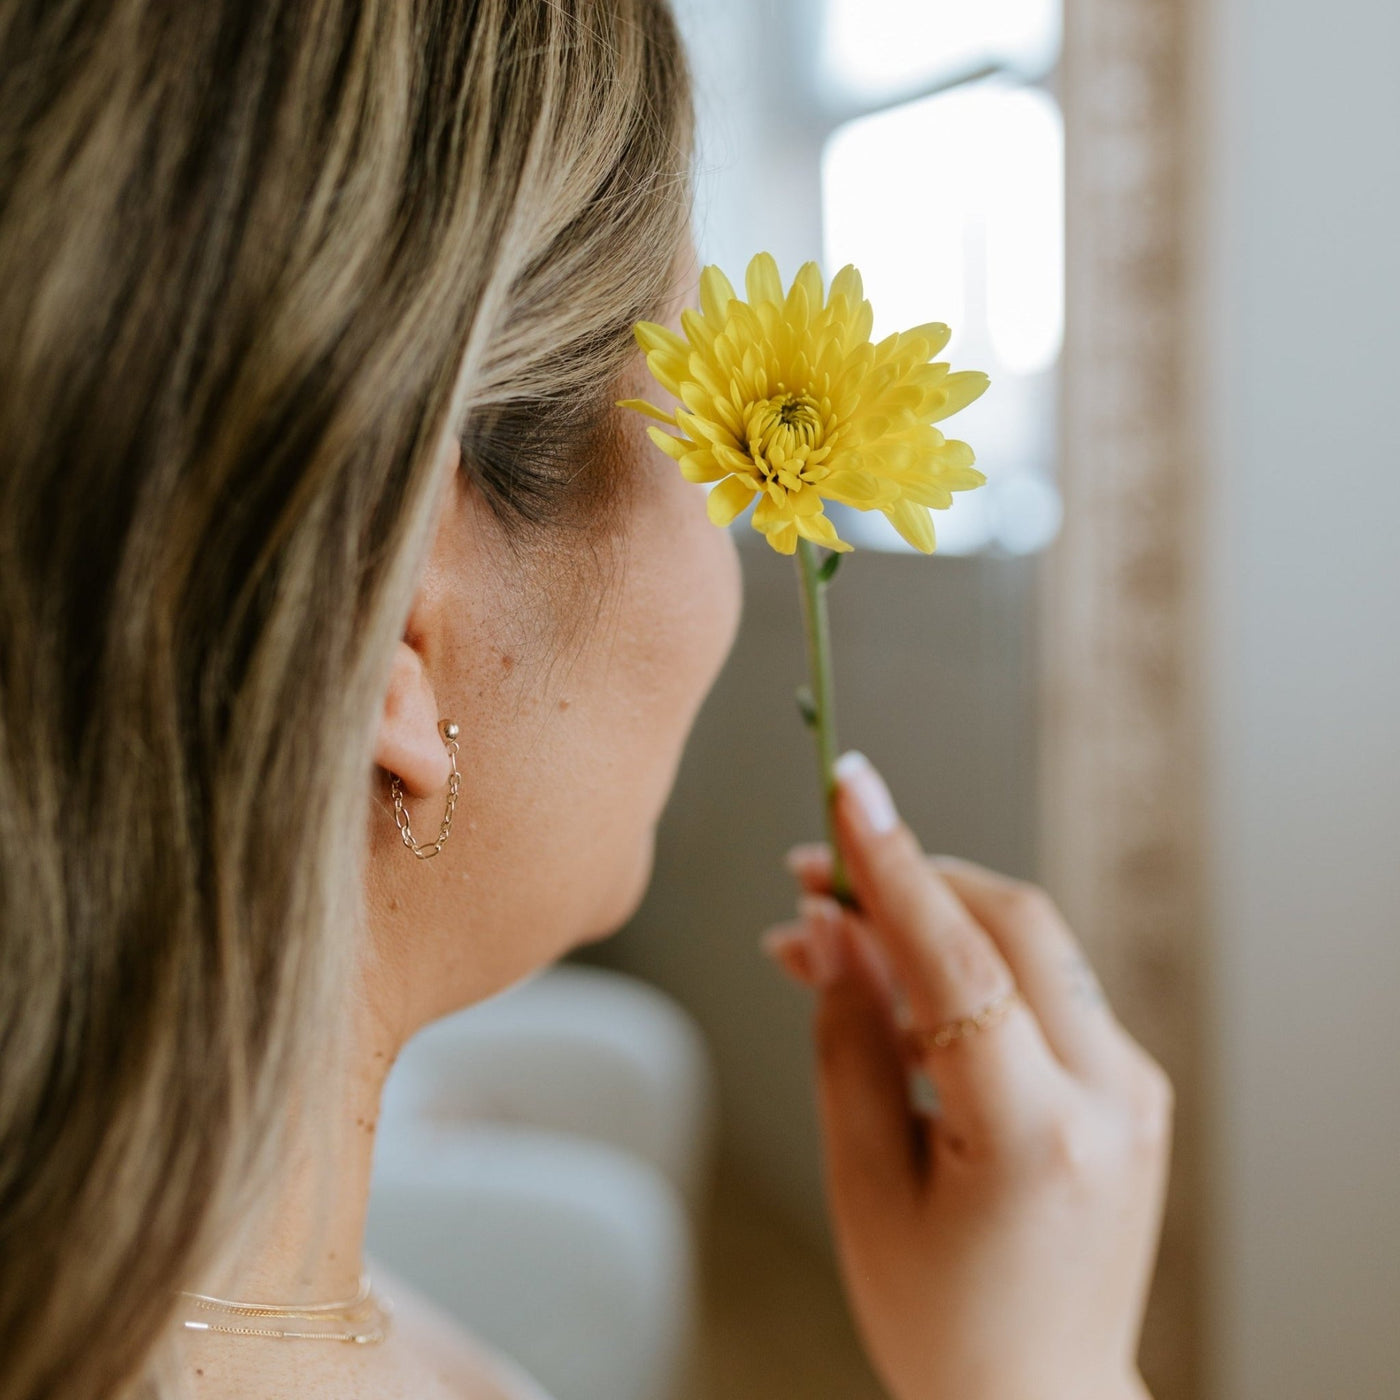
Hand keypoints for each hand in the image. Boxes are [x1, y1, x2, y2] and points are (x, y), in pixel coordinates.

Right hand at [760, 750, 1171, 1399]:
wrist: (1036, 1396)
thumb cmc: (938, 1315)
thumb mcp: (864, 1181)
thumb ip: (847, 1037)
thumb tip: (828, 926)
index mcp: (1038, 1137)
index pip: (961, 961)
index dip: (892, 867)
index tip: (847, 791)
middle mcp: (1111, 1099)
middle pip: (1013, 922)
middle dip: (910, 877)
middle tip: (814, 874)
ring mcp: (1135, 1090)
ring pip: (1033, 942)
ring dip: (933, 919)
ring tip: (832, 942)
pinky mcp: (1133, 1085)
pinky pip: (1048, 985)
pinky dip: (971, 962)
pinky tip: (899, 986)